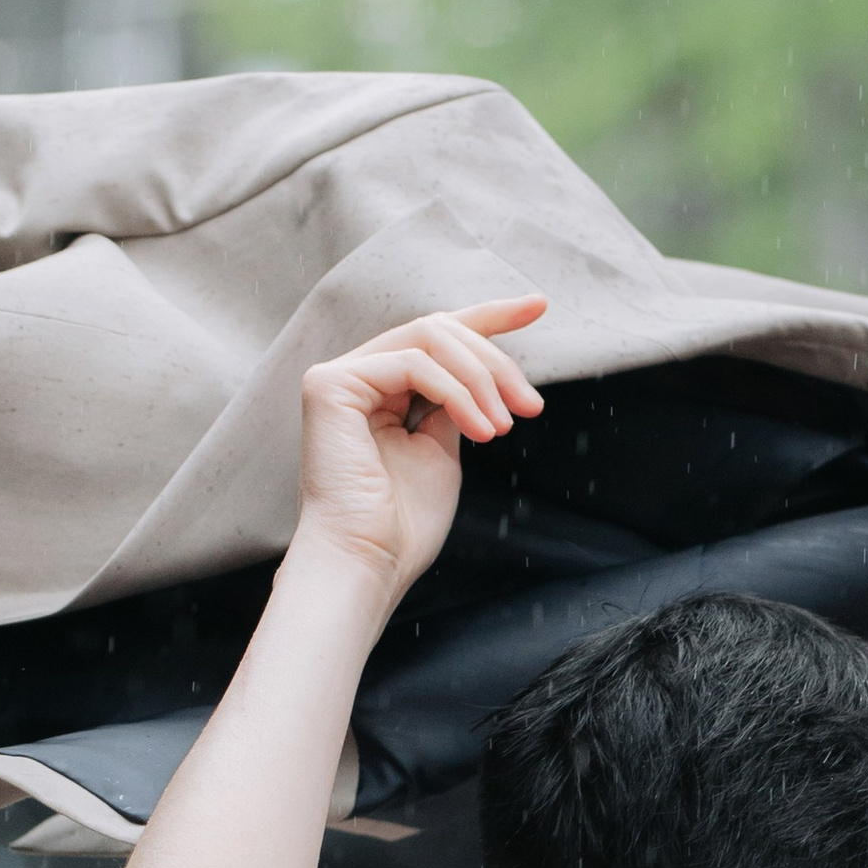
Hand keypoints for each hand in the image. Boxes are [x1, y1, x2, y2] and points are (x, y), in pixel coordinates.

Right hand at [291, 296, 545, 606]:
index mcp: (381, 391)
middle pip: (439, 331)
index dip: (489, 317)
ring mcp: (339, 377)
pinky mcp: (330, 385)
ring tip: (503, 426)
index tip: (537, 305)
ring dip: (482, 378)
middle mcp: (356, 376)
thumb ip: (455, 408)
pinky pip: (414, 364)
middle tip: (530, 406)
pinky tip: (480, 429)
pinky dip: (456, 392)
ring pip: (430, 338)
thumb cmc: (403, 526)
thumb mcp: (443, 453)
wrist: (369, 562)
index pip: (437, 338)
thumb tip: (481, 379)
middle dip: (496, 361)